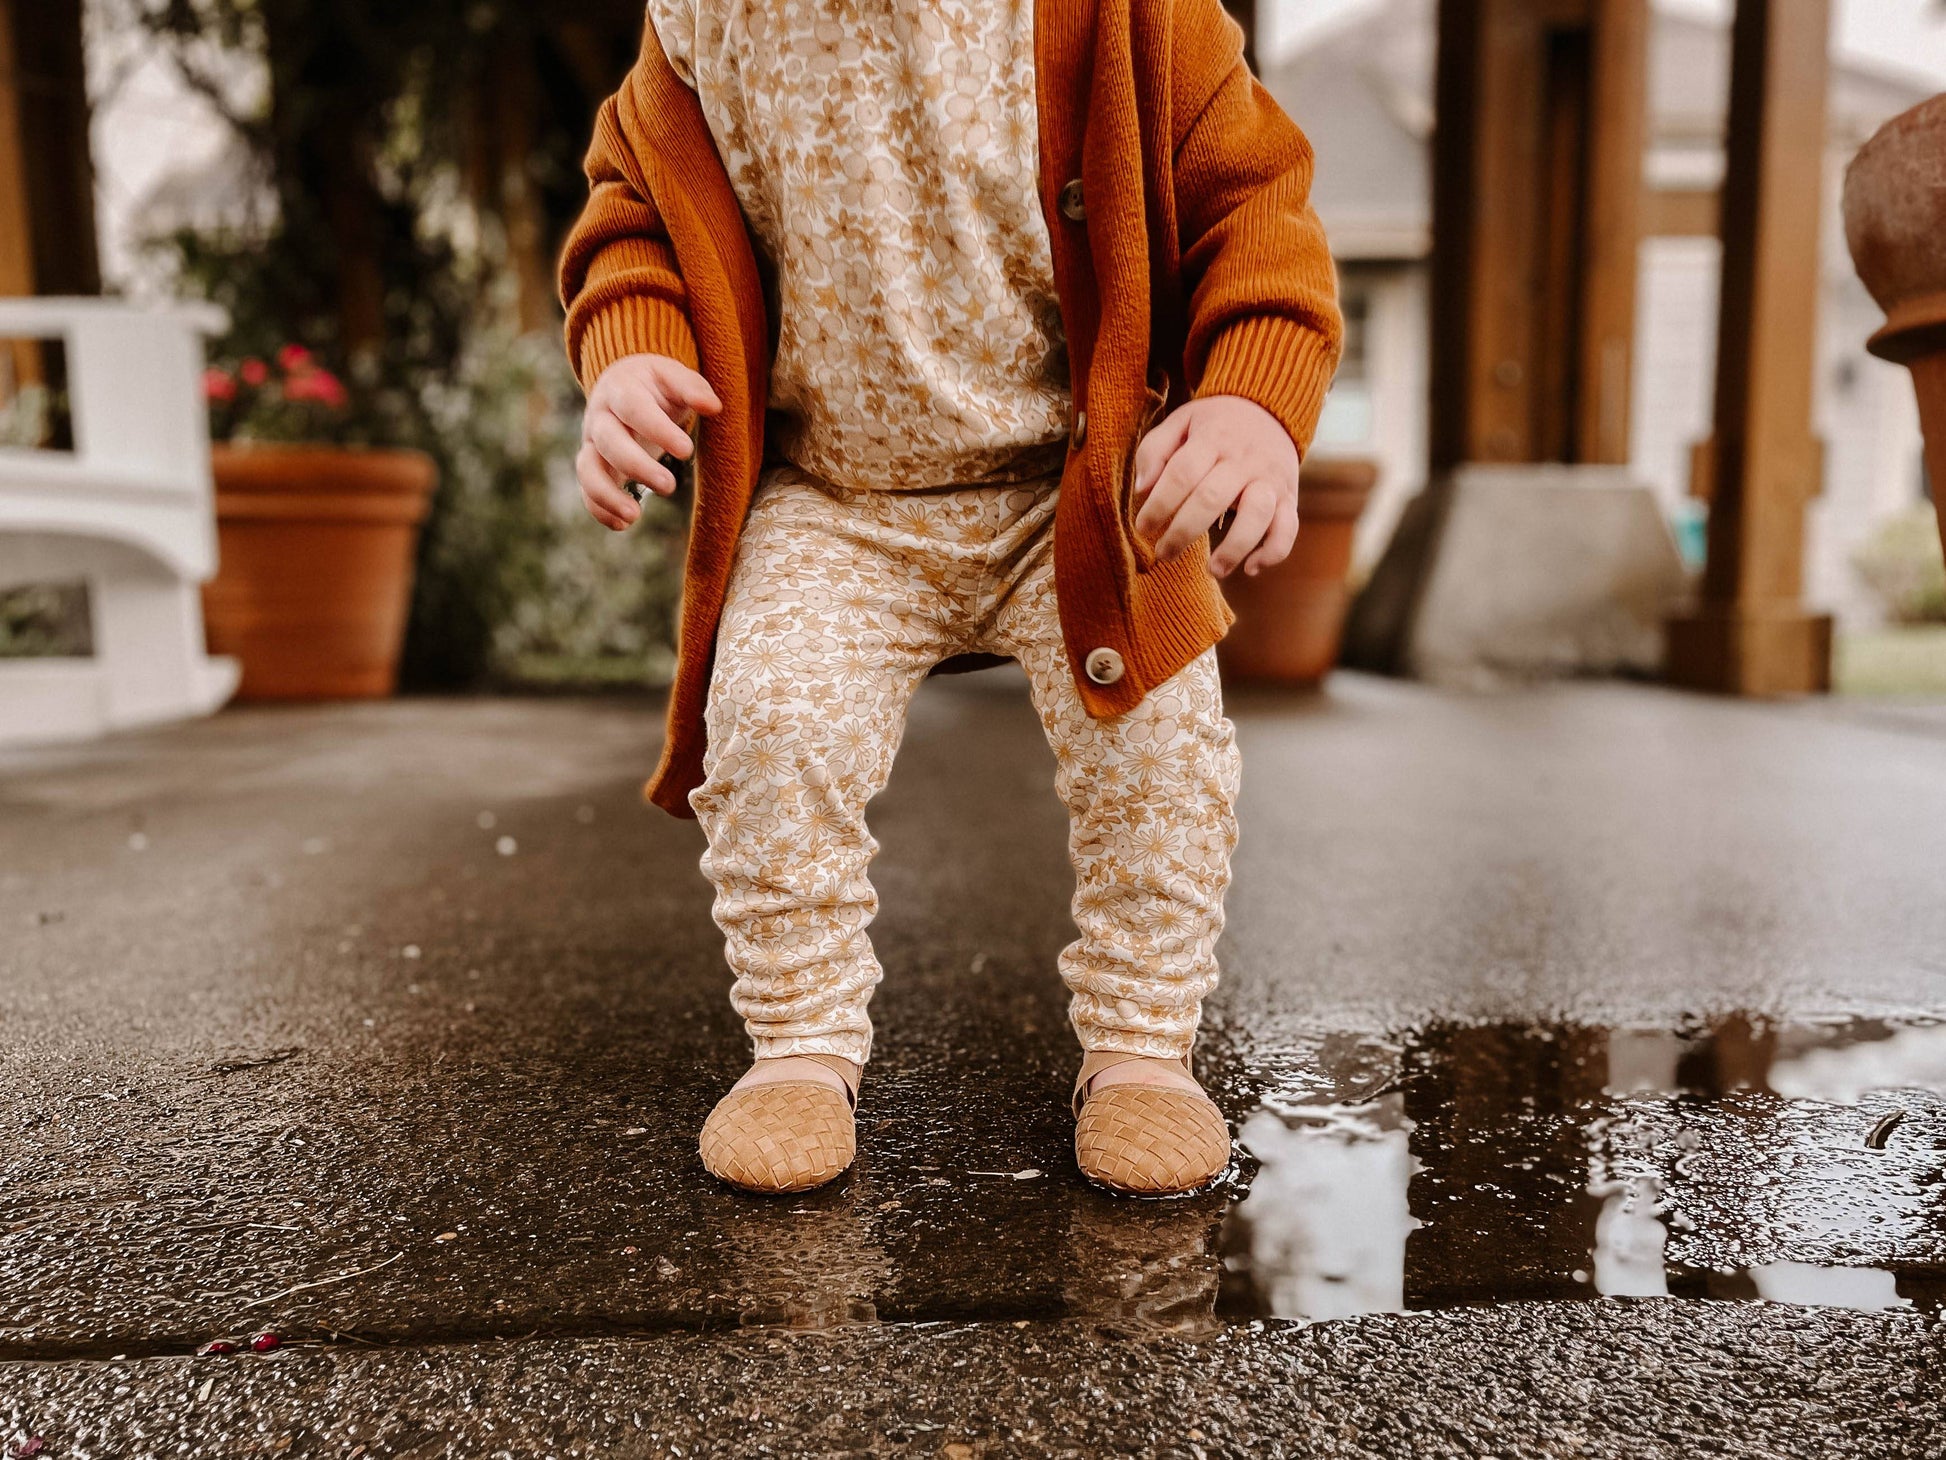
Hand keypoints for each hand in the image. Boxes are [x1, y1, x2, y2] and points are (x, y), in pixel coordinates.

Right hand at [577, 354, 722, 530]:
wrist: (623, 385)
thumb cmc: (656, 385)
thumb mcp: (673, 376)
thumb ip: (693, 388)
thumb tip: (714, 406)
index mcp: (620, 389)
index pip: (633, 408)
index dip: (657, 430)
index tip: (687, 451)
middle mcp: (600, 416)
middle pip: (609, 441)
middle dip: (636, 466)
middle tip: (669, 486)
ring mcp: (592, 443)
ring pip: (588, 469)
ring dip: (607, 495)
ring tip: (635, 516)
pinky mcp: (592, 465)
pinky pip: (587, 490)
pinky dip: (599, 509)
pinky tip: (623, 525)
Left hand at [1131, 394, 1299, 577]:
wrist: (1272, 409)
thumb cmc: (1216, 424)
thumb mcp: (1181, 421)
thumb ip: (1155, 450)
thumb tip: (1142, 489)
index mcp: (1213, 438)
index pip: (1182, 473)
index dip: (1159, 504)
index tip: (1143, 527)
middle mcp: (1244, 459)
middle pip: (1211, 498)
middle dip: (1183, 532)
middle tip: (1164, 554)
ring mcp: (1270, 480)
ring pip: (1256, 515)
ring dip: (1233, 548)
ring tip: (1212, 570)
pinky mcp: (1289, 498)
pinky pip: (1288, 529)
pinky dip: (1273, 552)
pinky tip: (1250, 569)